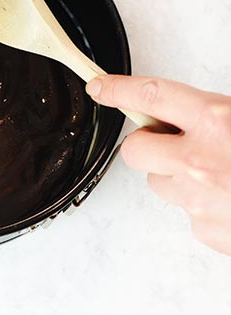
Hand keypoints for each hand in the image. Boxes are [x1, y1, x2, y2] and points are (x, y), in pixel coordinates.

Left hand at [87, 75, 230, 254]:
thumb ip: (215, 116)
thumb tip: (188, 113)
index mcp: (218, 121)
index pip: (150, 96)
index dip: (119, 89)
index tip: (99, 86)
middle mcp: (201, 160)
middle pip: (136, 150)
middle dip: (149, 145)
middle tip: (175, 144)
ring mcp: (200, 200)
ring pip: (160, 184)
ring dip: (178, 178)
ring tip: (221, 176)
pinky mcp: (207, 231)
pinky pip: (188, 213)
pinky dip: (204, 207)